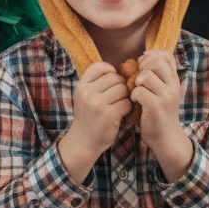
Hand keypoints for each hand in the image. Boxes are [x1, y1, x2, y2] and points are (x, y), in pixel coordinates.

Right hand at [58, 62, 130, 182]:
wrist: (83, 141)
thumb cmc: (88, 116)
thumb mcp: (84, 96)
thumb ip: (96, 82)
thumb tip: (118, 70)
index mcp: (81, 86)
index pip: (99, 66)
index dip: (110, 70)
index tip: (112, 81)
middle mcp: (88, 93)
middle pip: (115, 77)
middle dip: (120, 85)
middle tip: (118, 96)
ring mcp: (98, 104)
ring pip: (123, 89)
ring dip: (125, 97)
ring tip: (119, 104)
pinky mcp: (109, 115)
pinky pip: (127, 103)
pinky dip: (127, 108)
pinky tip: (121, 113)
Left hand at [132, 49, 193, 180]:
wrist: (166, 138)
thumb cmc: (158, 112)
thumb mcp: (161, 91)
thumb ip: (156, 76)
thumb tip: (140, 60)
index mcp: (173, 80)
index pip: (166, 55)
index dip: (151, 55)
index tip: (142, 65)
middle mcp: (173, 86)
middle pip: (156, 62)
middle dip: (142, 67)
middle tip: (138, 79)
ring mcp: (166, 96)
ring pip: (146, 75)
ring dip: (136, 82)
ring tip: (136, 91)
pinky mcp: (157, 107)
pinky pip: (140, 91)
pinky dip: (133, 95)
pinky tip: (135, 102)